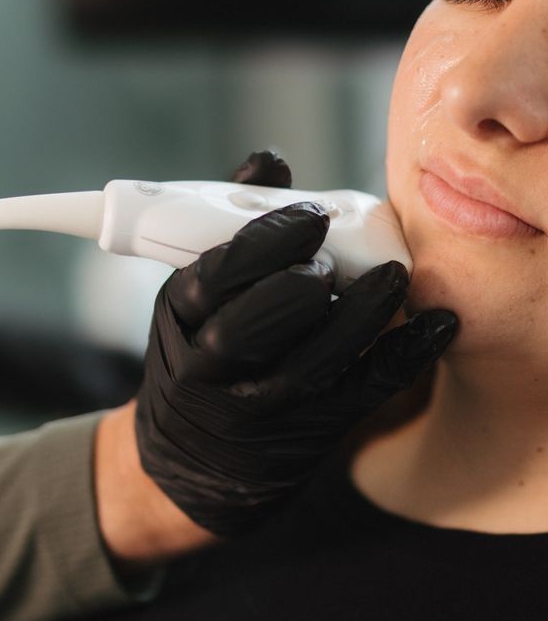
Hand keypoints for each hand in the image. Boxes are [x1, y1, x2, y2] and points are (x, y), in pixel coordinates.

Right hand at [133, 150, 457, 535]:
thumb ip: (232, 227)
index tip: (308, 216)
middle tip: (330, 258)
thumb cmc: (200, 352)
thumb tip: (269, 161)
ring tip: (391, 278)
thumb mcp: (192, 295)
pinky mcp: (311, 430)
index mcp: (180, 317)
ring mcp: (261, 406)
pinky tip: (440, 325)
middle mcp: (212, 369)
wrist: (196, 460)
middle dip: (296, 286)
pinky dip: (404, 358)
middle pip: (248, 328)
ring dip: (357, 317)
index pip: (214, 276)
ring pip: (308, 364)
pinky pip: (361, 394)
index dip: (264, 243)